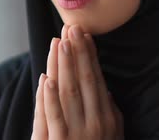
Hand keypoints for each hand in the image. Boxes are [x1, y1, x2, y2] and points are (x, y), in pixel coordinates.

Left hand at [31, 24, 123, 139]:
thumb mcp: (111, 134)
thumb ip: (109, 111)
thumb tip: (103, 86)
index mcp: (108, 116)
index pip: (96, 79)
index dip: (89, 56)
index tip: (84, 34)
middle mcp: (96, 123)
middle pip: (84, 80)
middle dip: (78, 53)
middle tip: (72, 28)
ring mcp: (78, 134)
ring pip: (68, 93)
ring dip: (64, 66)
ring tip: (60, 43)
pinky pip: (54, 117)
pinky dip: (49, 97)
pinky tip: (46, 78)